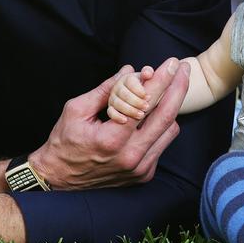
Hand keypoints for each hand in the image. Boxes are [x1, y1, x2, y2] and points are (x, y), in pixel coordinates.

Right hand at [31, 58, 189, 188]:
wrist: (59, 179)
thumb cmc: (65, 140)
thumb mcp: (77, 109)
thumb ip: (106, 89)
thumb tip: (129, 70)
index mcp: (112, 139)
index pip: (146, 104)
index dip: (161, 79)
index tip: (172, 63)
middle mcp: (130, 157)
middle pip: (166, 117)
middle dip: (178, 88)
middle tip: (184, 68)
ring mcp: (139, 169)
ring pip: (169, 130)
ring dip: (171, 106)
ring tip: (169, 85)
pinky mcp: (143, 175)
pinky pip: (162, 143)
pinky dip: (161, 125)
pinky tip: (154, 110)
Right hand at [107, 66, 154, 122]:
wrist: (142, 100)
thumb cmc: (146, 89)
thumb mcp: (148, 80)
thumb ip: (148, 73)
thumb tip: (147, 73)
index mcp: (128, 78)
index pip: (130, 81)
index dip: (139, 90)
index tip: (148, 97)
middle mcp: (118, 86)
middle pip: (123, 93)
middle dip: (136, 101)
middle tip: (146, 107)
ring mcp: (113, 97)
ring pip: (117, 103)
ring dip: (129, 110)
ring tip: (141, 115)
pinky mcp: (111, 108)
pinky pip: (110, 112)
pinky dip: (117, 116)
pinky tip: (125, 120)